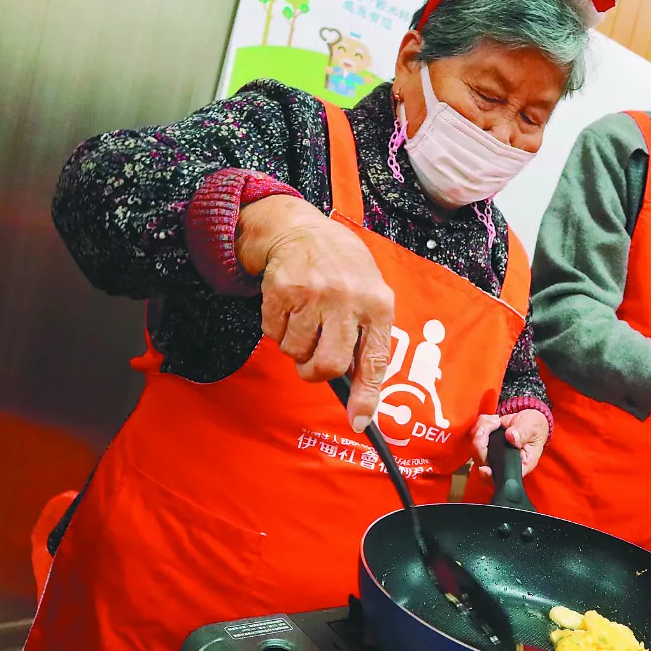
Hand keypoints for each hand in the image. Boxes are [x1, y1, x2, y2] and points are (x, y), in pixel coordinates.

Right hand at [237, 195, 394, 431]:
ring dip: (295, 347)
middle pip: (327, 366)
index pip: (373, 361)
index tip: (358, 422)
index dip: (365, 396)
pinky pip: (273, 334)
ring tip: (305, 320)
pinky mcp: (281, 290)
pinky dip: (277, 330)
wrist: (302, 229)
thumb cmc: (343, 270)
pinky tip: (289, 307)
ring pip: (295, 352)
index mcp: (378, 304)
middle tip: (312, 364)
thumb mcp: (370, 295)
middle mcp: (347, 299)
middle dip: (315, 373)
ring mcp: (313, 294)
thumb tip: (360, 393)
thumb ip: (367, 338)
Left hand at [471, 410, 549, 477]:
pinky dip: (482, 423)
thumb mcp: (533, 429)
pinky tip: (494, 420)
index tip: (484, 469)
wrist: (529, 420)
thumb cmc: (534, 429)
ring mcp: (491, 454)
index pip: (500, 477)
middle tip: (493, 425)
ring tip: (497, 421)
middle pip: (482, 461)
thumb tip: (511, 438)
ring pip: (475, 447)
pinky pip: (474, 434)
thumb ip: (523, 433)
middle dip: (481, 442)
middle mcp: (501, 463)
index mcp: (518, 465)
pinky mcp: (484, 443)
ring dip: (482, 429)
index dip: (489, 475)